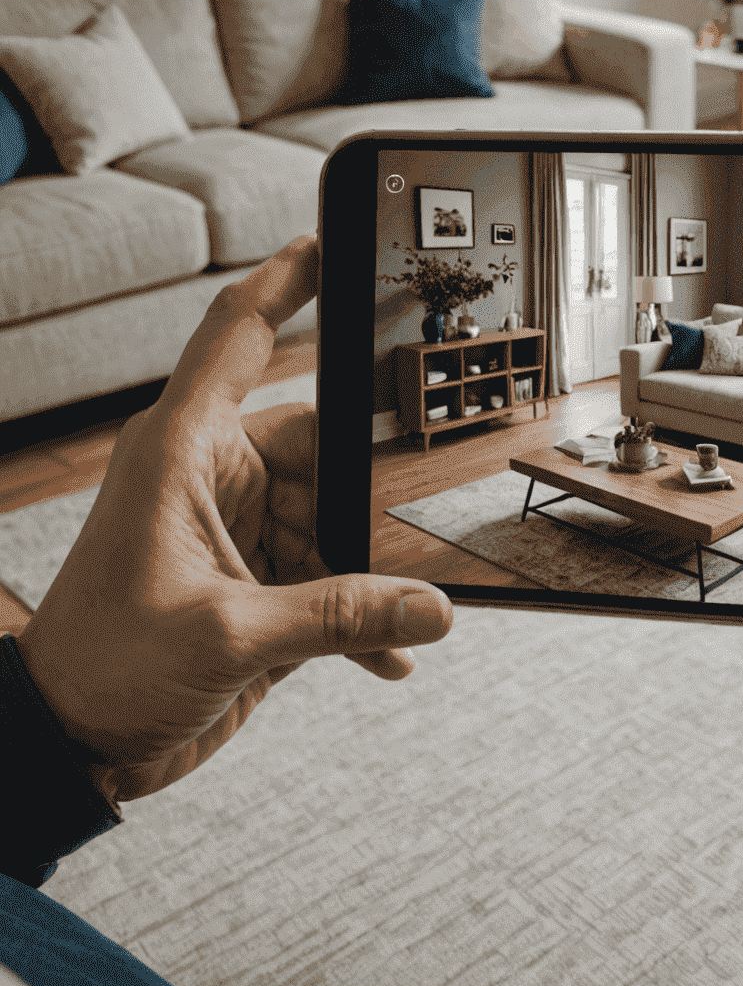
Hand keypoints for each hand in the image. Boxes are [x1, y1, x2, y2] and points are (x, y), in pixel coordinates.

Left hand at [16, 236, 452, 805]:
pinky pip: (333, 577)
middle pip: (323, 444)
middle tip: (399, 527)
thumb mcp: (226, 635)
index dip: (288, 279)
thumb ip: (338, 616)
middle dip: (363, 490)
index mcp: (185, 450)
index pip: (242, 334)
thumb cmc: (99, 667)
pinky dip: (361, 614)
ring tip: (385, 614)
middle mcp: (216, 477)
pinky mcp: (258, 581)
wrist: (72, 746)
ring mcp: (241, 529)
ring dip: (364, 569)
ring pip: (337, 517)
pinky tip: (387, 648)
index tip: (331, 240)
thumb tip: (427, 608)